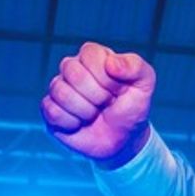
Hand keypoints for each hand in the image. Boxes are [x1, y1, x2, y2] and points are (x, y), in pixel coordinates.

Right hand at [42, 42, 155, 166]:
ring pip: (61, 92)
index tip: (118, 89)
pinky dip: (72, 123)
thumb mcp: (144, 85)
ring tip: (94, 114)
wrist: (123, 141)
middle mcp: (72, 68)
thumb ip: (135, 67)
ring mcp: (59, 89)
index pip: (89, 54)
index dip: (106, 76)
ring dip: (85, 110)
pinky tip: (80, 124)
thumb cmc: (131, 109)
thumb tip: (111, 63)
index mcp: (94, 57)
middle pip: (73, 72)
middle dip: (97, 95)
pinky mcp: (50, 110)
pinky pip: (53, 112)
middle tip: (106, 104)